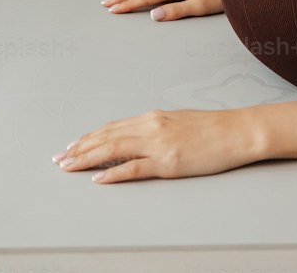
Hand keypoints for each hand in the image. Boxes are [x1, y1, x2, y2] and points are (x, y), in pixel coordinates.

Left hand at [54, 107, 262, 181]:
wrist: (236, 131)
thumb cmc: (210, 129)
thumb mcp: (177, 124)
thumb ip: (154, 131)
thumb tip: (134, 140)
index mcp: (152, 117)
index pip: (112, 127)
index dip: (89, 137)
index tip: (72, 146)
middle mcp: (151, 126)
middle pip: (107, 137)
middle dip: (80, 148)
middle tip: (59, 158)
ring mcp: (159, 144)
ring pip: (114, 149)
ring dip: (87, 158)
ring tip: (69, 166)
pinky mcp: (168, 161)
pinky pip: (135, 168)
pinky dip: (114, 173)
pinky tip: (99, 178)